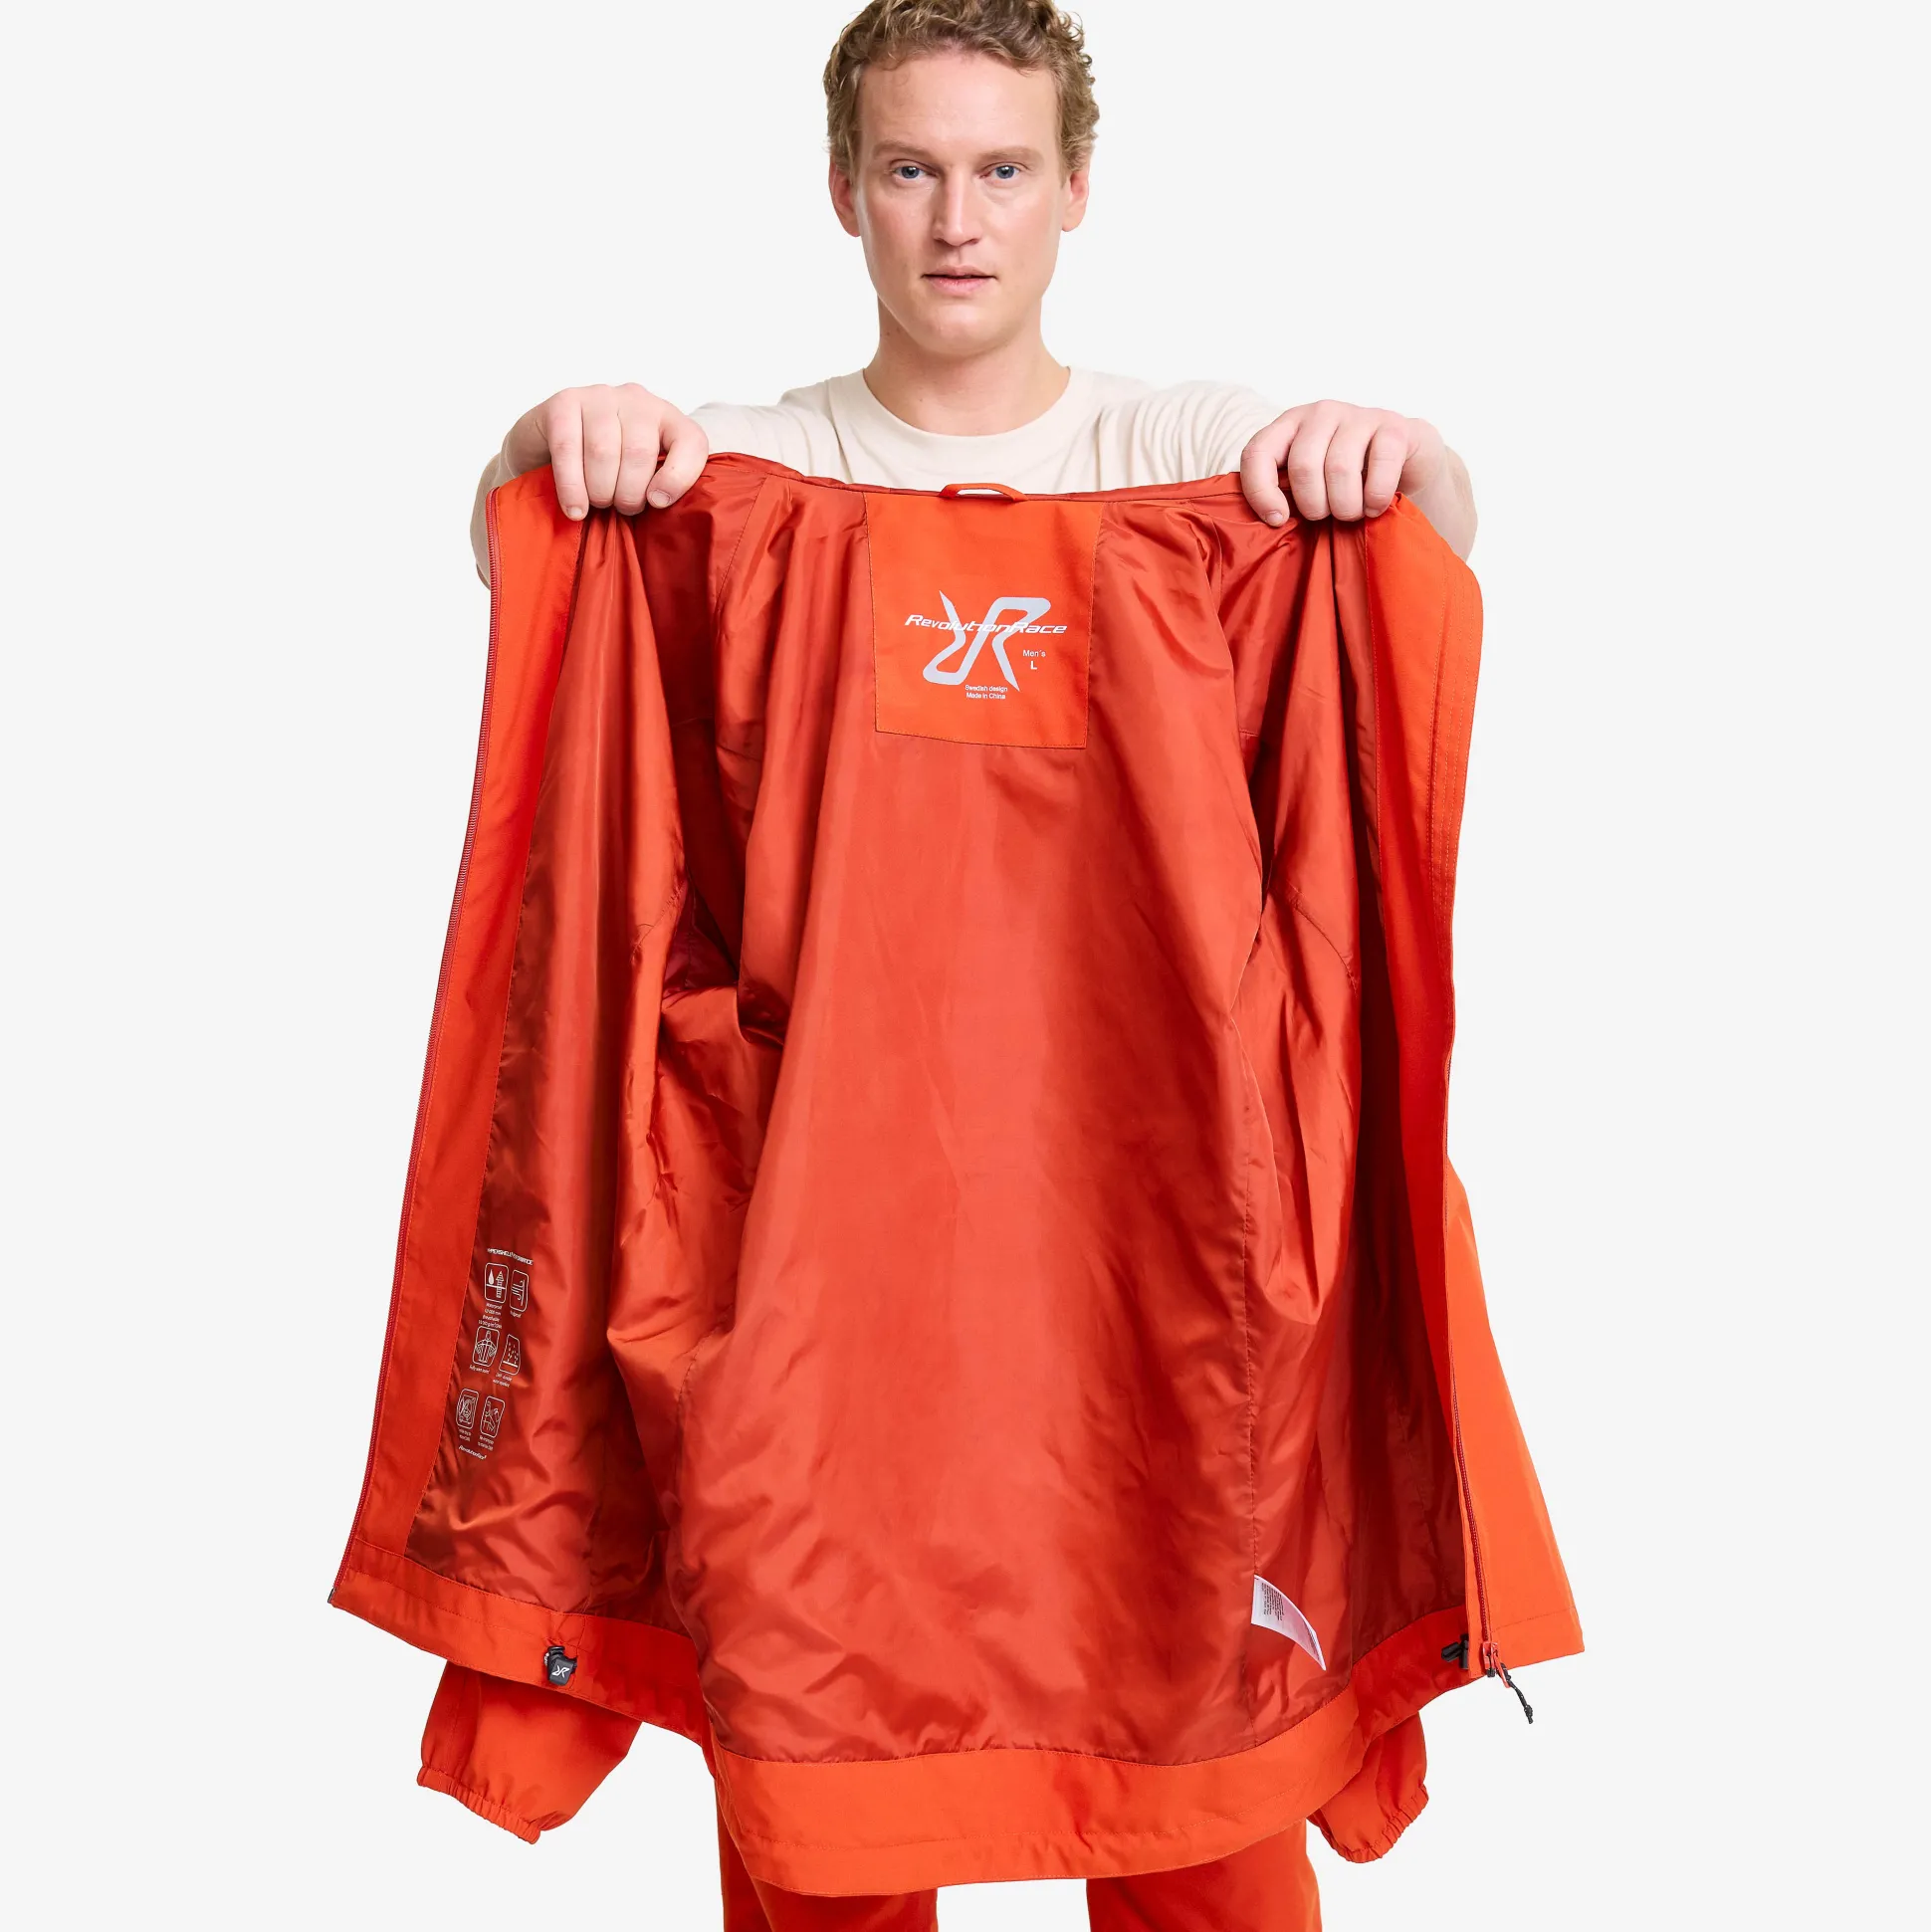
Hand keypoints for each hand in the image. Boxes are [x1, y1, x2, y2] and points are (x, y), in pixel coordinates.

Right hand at [498, 383, 708, 518]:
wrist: (553, 443)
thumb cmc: (609, 470)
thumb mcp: (643, 477)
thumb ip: (659, 488)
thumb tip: (660, 509)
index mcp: (668, 419)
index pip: (691, 442)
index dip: (679, 478)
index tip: (657, 503)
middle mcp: (638, 401)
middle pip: (639, 453)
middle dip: (628, 494)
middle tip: (620, 508)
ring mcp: (600, 397)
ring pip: (603, 452)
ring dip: (600, 491)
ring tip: (597, 504)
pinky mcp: (565, 402)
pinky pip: (568, 449)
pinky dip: (571, 486)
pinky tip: (575, 508)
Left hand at [1238, 401, 1445, 526]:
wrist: (1405, 460)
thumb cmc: (1347, 479)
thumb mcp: (1310, 483)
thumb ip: (1285, 492)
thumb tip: (1271, 520)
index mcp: (1289, 426)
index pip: (1257, 453)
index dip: (1260, 491)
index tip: (1277, 520)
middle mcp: (1320, 413)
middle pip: (1303, 467)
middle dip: (1314, 506)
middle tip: (1327, 517)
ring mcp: (1358, 415)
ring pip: (1339, 469)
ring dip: (1346, 507)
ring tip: (1353, 514)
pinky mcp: (1393, 427)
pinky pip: (1379, 466)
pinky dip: (1376, 497)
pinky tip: (1375, 507)